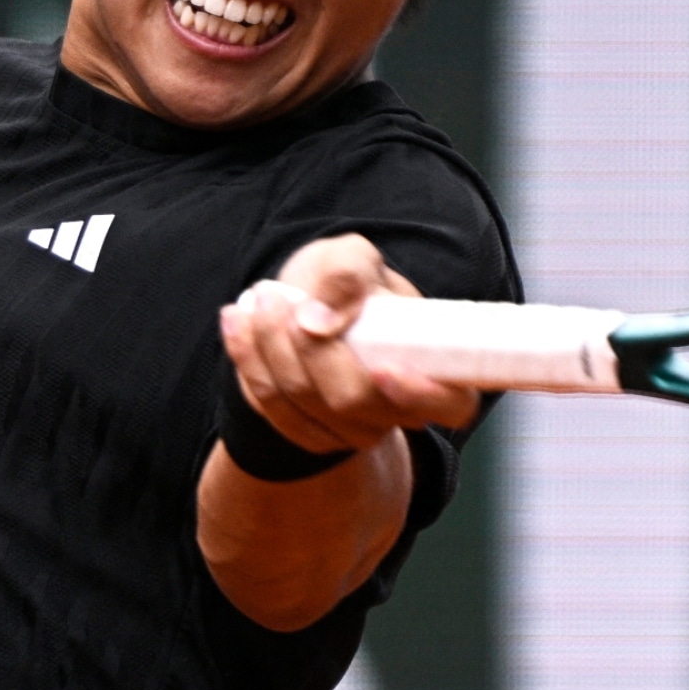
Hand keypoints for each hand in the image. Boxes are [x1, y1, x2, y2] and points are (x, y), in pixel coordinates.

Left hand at [219, 233, 478, 455]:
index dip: (420, 395)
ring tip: (259, 300)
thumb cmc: (343, 281)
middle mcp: (398, 409)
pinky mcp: (306, 431)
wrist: (305, 301)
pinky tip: (237, 322)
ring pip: (303, 404)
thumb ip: (347, 275)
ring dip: (269, 348)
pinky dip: (247, 359)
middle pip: (352, 402)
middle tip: (278, 298)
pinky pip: (269, 406)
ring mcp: (351, 428)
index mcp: (435, 367)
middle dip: (310, 351)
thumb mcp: (350, 258)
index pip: (451, 404)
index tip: (382, 369)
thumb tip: (319, 321)